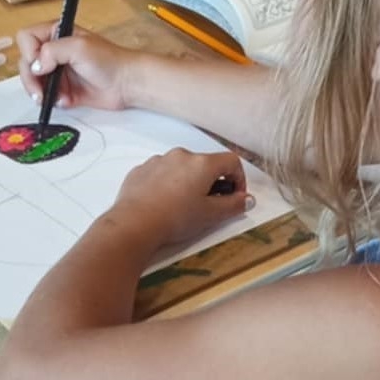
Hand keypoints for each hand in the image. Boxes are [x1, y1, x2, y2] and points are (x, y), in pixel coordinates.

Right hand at [17, 24, 134, 110]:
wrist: (127, 84)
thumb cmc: (108, 60)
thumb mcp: (79, 47)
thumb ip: (52, 51)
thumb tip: (35, 66)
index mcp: (56, 33)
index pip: (26, 38)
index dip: (29, 52)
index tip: (39, 65)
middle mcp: (53, 51)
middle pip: (25, 62)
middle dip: (30, 78)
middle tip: (39, 93)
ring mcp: (56, 71)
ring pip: (33, 81)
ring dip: (39, 91)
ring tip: (51, 99)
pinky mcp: (62, 89)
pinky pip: (46, 96)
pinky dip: (52, 100)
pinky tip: (65, 100)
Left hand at [109, 149, 250, 248]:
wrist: (133, 224)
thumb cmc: (176, 218)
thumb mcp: (210, 215)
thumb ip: (233, 205)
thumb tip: (246, 200)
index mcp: (201, 163)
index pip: (231, 161)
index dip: (239, 179)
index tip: (235, 197)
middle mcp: (180, 155)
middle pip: (205, 164)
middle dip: (212, 182)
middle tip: (209, 204)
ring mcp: (157, 161)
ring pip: (181, 168)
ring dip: (188, 182)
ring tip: (183, 205)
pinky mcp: (140, 170)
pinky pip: (160, 173)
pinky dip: (167, 184)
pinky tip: (163, 203)